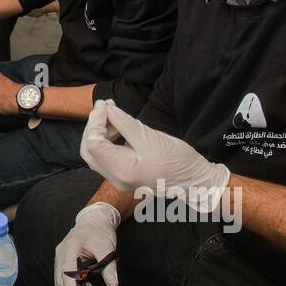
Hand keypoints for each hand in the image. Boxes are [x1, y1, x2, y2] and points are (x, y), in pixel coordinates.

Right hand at [54, 203, 121, 285]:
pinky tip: (88, 285)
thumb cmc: (100, 232)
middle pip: (62, 284)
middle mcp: (61, 255)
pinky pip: (65, 279)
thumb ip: (109, 267)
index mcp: (70, 249)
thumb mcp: (107, 248)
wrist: (94, 221)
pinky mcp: (63, 262)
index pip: (68, 277)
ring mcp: (60, 258)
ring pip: (61, 284)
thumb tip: (113, 285)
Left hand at [81, 100, 229, 211]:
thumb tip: (106, 108)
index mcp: (122, 170)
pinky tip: (118, 128)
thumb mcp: (149, 136)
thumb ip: (124, 122)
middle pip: (89, 150)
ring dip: (99, 133)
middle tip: (105, 108)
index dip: (95, 121)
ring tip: (113, 116)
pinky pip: (106, 158)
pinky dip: (107, 142)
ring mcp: (119, 180)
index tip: (104, 104)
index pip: (93, 143)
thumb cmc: (178, 159)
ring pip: (96, 155)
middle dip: (93, 127)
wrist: (195, 180)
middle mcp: (116, 179)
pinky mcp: (125, 176)